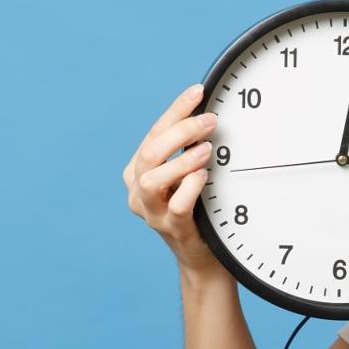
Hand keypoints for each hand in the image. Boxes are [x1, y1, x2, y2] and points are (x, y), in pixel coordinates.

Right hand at [122, 83, 223, 274]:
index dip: (176, 111)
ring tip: (207, 150)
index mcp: (138, 172)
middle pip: (150, 152)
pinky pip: (176, 207)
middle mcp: (139, 192)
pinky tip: (204, 177)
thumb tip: (205, 111)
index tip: (197, 92)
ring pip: (153, 180)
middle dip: (181, 131)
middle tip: (210, 121)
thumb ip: (186, 149)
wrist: (201, 256)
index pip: (154, 133)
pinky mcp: (174, 230)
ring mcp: (153, 213)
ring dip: (181, 160)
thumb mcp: (186, 175)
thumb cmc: (196, 208)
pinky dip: (190, 188)